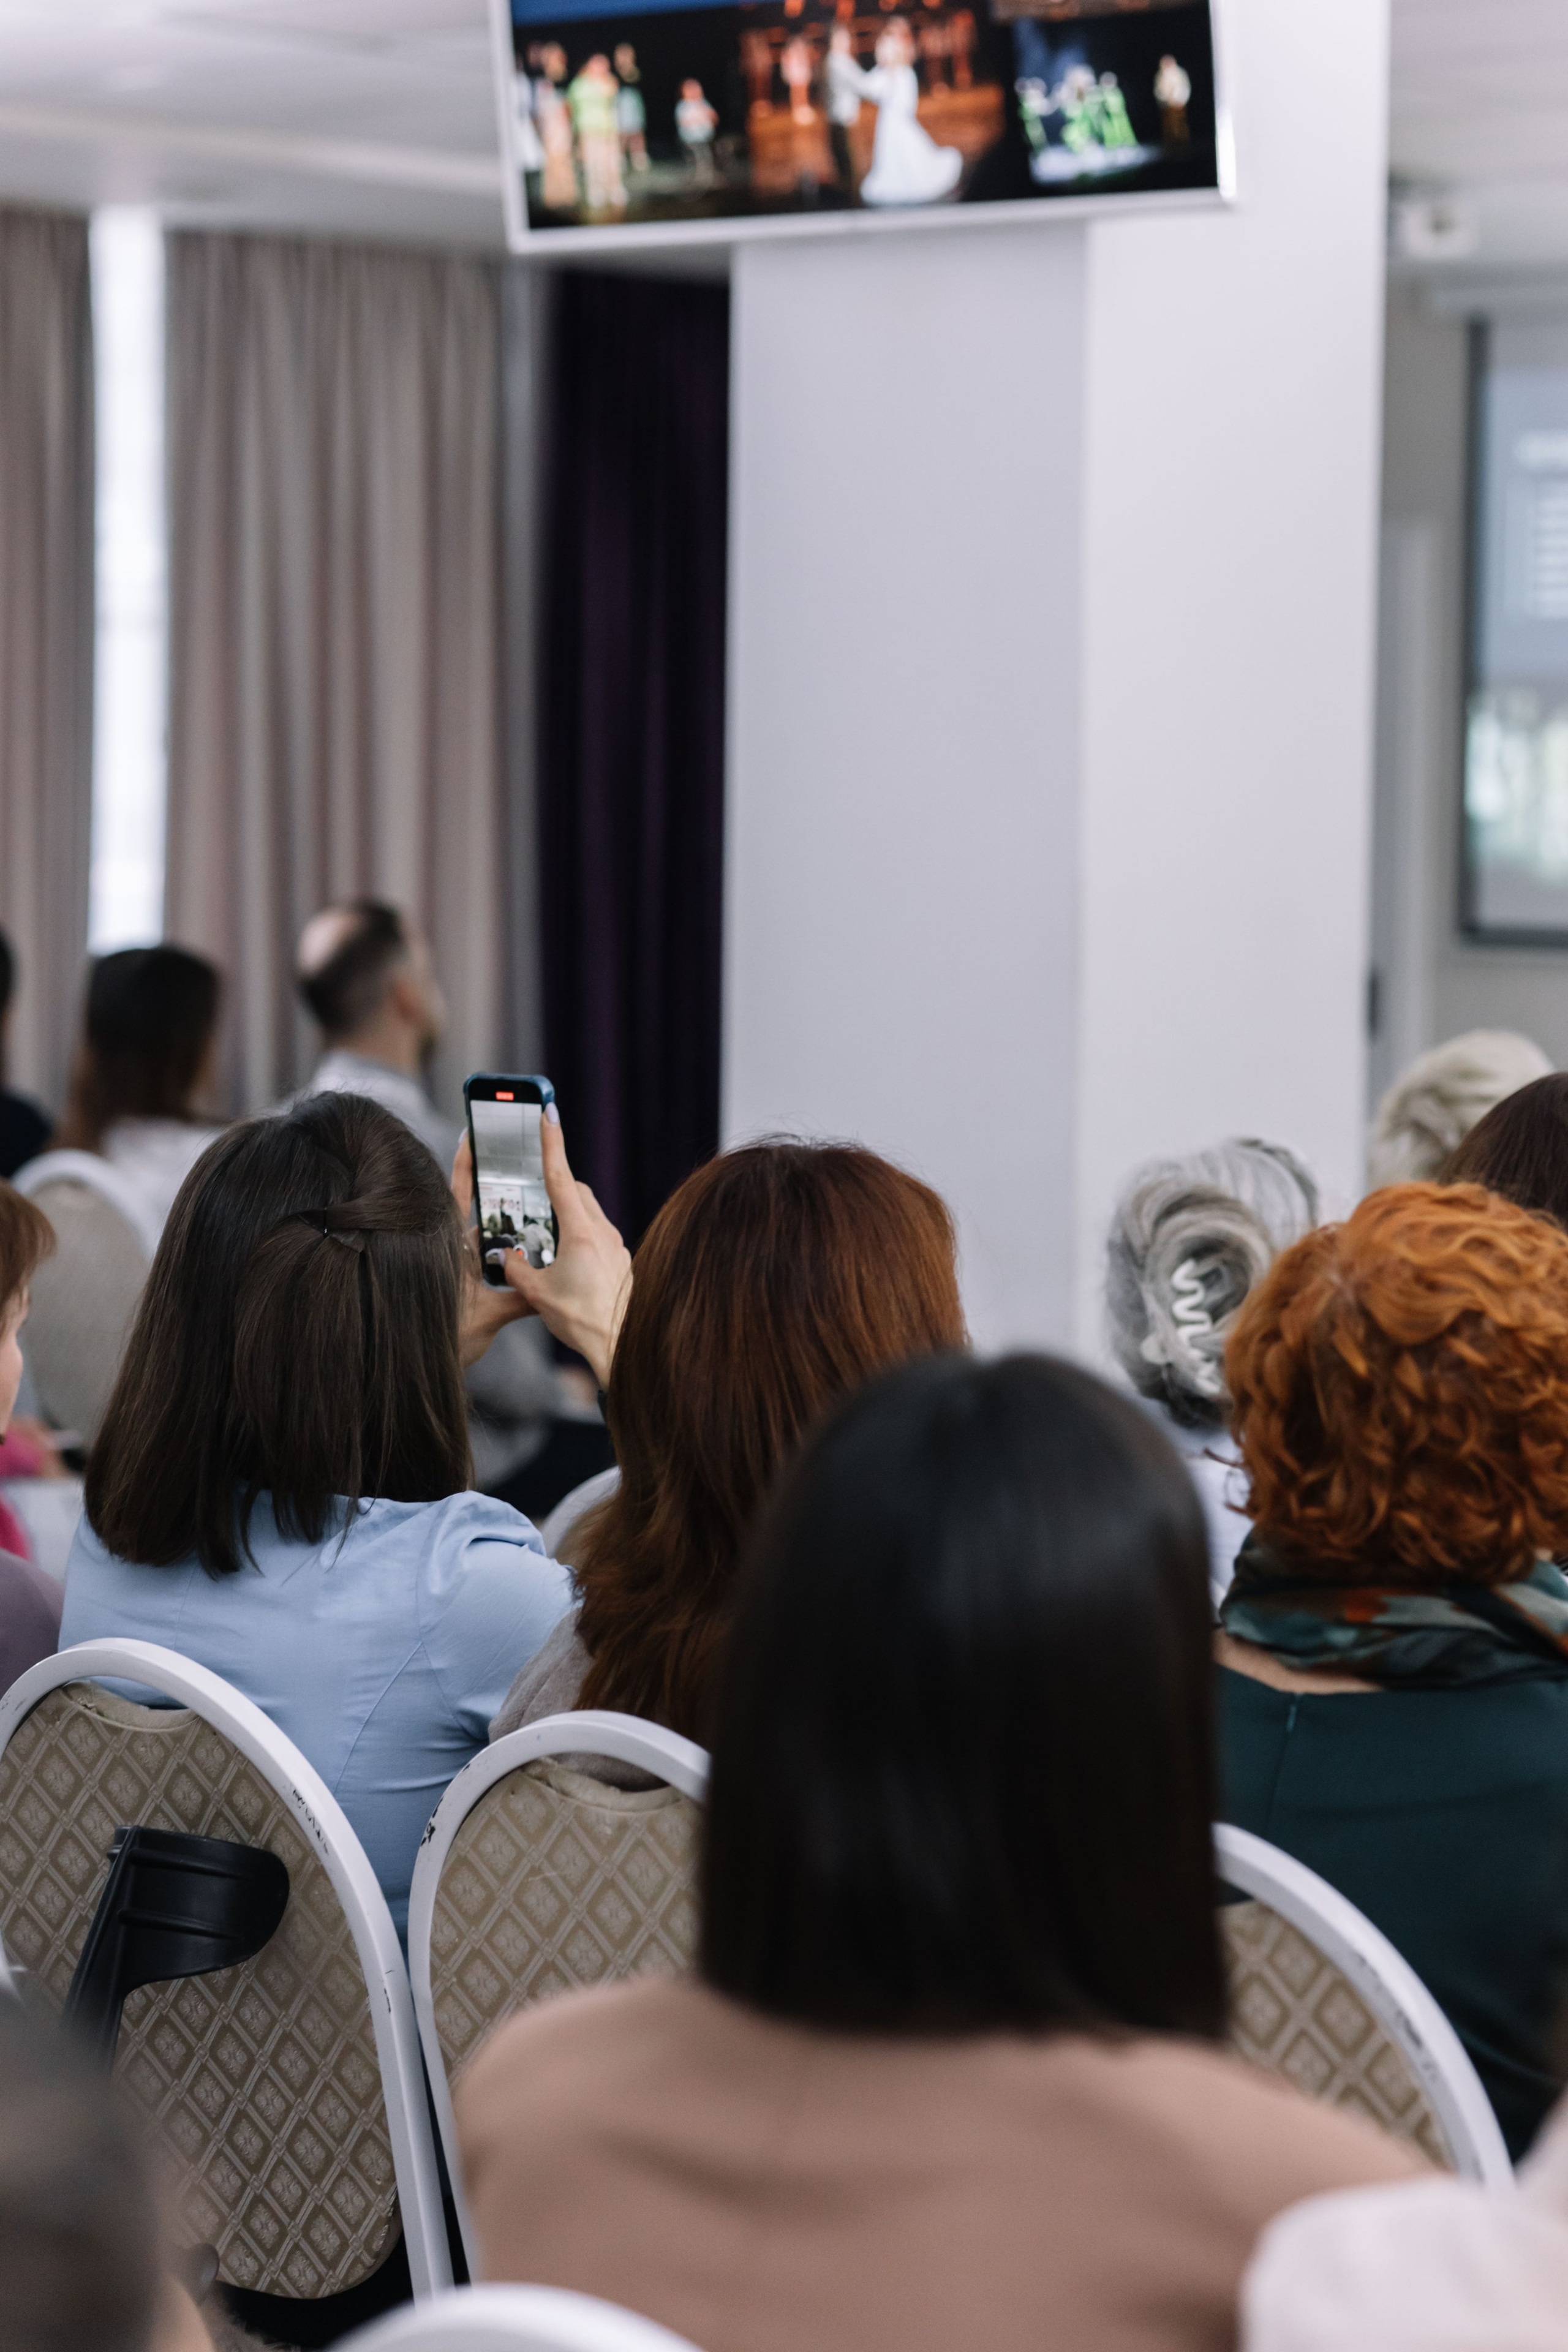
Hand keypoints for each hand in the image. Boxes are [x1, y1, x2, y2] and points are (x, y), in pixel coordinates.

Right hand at [450, 1114, 631, 1387]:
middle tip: (530, 1194)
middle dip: (553, 1186)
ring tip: (544, 1236)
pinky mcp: (620, 1260)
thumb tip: (503, 1257)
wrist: (619, 1345)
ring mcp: (616, 1245)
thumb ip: (515, 1269)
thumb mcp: (536, 1293)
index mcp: (581, 1232)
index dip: (551, 1143)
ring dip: (566, 1214)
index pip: (560, 1177)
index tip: (547, 1112)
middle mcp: (603, 1232)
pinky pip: (597, 1234)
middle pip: (575, 1191)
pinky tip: (565, 1260)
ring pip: (588, 1212)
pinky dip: (578, 1235)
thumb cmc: (581, 1320)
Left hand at [452, 1136, 528, 1368]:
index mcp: (447, 1249)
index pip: (458, 1197)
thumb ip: (521, 1299)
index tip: (472, 1133)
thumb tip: (551, 1284)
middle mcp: (452, 1252)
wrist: (422, 1370)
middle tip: (524, 1164)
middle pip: (478, 1212)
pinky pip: (492, 1259)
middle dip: (501, 1192)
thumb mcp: (488, 1319)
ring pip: (488, 1236)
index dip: (466, 1164)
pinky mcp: (467, 1283)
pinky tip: (533, 1250)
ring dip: (510, 1228)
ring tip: (539, 1208)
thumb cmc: (441, 1342)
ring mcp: (458, 1266)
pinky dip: (510, 1254)